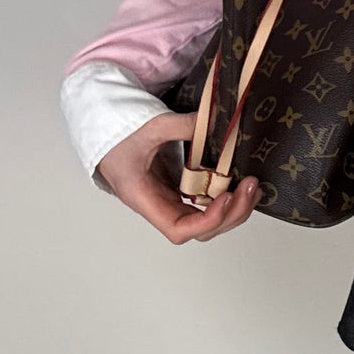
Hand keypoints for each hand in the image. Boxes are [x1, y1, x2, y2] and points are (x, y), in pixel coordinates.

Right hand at [94, 112, 261, 242]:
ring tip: (252, 187)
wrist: (101, 127)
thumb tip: (216, 123)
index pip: (177, 229)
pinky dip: (224, 197)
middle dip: (230, 214)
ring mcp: (168, 199)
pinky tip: (240, 184)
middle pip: (199, 229)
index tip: (226, 199)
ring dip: (232, 208)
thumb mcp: (149, 125)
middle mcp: (158, 205)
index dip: (207, 221)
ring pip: (205, 220)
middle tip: (250, 188)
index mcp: (143, 198)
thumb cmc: (116, 133)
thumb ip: (183, 126)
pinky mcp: (177, 188)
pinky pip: (204, 202)